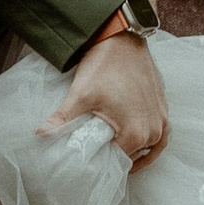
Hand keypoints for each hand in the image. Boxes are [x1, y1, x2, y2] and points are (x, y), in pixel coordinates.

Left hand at [47, 29, 167, 166]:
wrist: (123, 39)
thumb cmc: (104, 66)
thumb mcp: (80, 95)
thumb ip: (62, 119)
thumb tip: (40, 134)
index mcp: (135, 133)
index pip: (118, 162)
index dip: (103, 164)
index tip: (91, 165)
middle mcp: (154, 129)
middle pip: (135, 157)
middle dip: (118, 159)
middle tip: (100, 159)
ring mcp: (162, 118)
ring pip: (151, 148)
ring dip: (137, 153)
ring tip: (117, 155)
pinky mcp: (164, 107)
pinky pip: (162, 135)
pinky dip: (152, 142)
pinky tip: (140, 143)